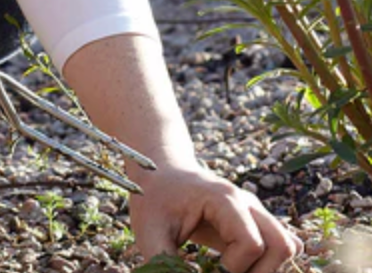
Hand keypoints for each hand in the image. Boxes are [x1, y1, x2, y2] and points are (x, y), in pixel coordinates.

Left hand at [129, 162, 302, 272]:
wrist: (160, 172)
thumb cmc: (154, 200)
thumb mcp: (149, 231)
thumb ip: (164, 264)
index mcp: (223, 199)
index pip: (252, 244)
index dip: (236, 267)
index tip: (212, 268)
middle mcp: (246, 202)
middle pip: (282, 245)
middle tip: (224, 270)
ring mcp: (254, 210)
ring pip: (287, 245)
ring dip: (266, 269)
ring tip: (231, 269)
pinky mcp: (255, 221)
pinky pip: (281, 245)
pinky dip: (268, 263)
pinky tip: (238, 265)